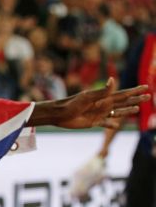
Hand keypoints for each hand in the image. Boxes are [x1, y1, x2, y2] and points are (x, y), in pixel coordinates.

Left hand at [29, 78, 150, 128]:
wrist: (59, 114)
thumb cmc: (71, 104)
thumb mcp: (87, 97)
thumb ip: (101, 91)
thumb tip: (113, 80)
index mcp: (103, 98)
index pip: (123, 93)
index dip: (134, 91)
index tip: (146, 87)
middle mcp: (103, 105)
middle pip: (123, 102)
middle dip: (135, 100)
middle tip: (148, 97)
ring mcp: (99, 114)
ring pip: (117, 112)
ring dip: (127, 111)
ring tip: (136, 109)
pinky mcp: (93, 122)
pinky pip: (105, 124)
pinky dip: (111, 125)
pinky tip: (116, 126)